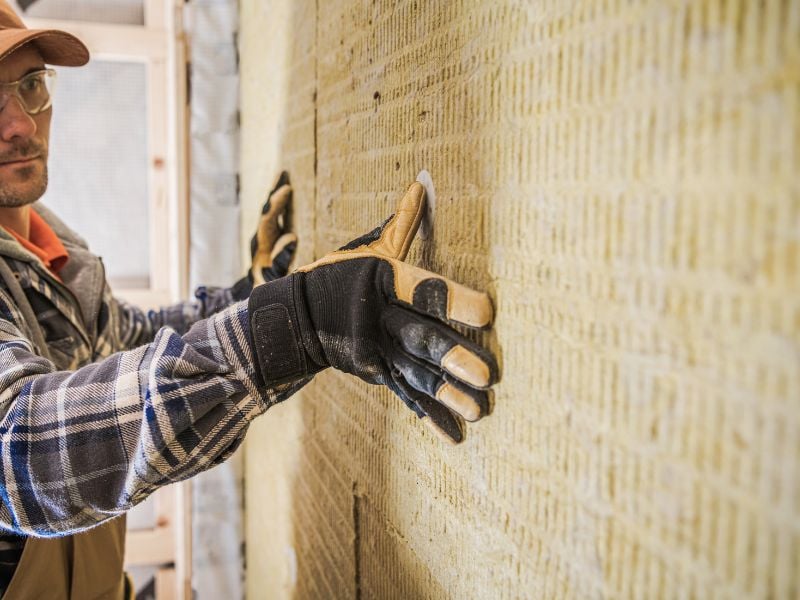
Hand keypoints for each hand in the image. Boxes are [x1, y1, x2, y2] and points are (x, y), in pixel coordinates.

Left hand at [232, 171, 296, 298]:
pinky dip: (281, 204)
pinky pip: (276, 217)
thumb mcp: (274, 278)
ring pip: (270, 212)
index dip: (276, 204)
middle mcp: (261, 238)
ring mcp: (265, 238)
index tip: (287, 189)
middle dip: (275, 192)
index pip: (268, 220)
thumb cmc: (267, 288)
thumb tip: (291, 237)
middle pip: (267, 210)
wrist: (256, 294)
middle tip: (284, 173)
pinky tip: (287, 192)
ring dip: (277, 194)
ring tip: (285, 175)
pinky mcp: (271, 240)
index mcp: (261, 246)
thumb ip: (281, 260)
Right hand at [248, 182, 498, 442]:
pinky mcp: (375, 374)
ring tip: (480, 410)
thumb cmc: (339, 276)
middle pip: (419, 338)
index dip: (452, 300)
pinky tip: (455, 435)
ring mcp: (375, 352)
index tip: (487, 312)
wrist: (295, 320)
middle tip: (486, 375)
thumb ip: (399, 224)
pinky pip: (405, 395)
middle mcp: (379, 319)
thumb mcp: (366, 250)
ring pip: (415, 373)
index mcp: (382, 283)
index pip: (422, 289)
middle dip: (452, 357)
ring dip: (447, 393)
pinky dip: (430, 415)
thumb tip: (421, 184)